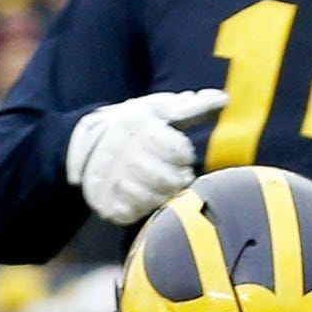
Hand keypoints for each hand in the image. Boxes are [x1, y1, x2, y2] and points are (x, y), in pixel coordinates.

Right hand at [64, 88, 228, 226]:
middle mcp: (117, 149)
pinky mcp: (102, 199)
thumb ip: (192, 108)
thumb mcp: (159, 110)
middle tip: (180, 175)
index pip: (175, 150)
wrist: (88, 140)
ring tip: (166, 186)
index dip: (184, 155)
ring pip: (149, 197)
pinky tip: (147, 197)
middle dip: (178, 179)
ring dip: (164, 195)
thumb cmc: (134, 124)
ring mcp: (107, 176)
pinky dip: (143, 208)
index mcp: (134, 124)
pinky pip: (129, 212)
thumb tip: (223, 99)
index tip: (183, 155)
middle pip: (163, 178)